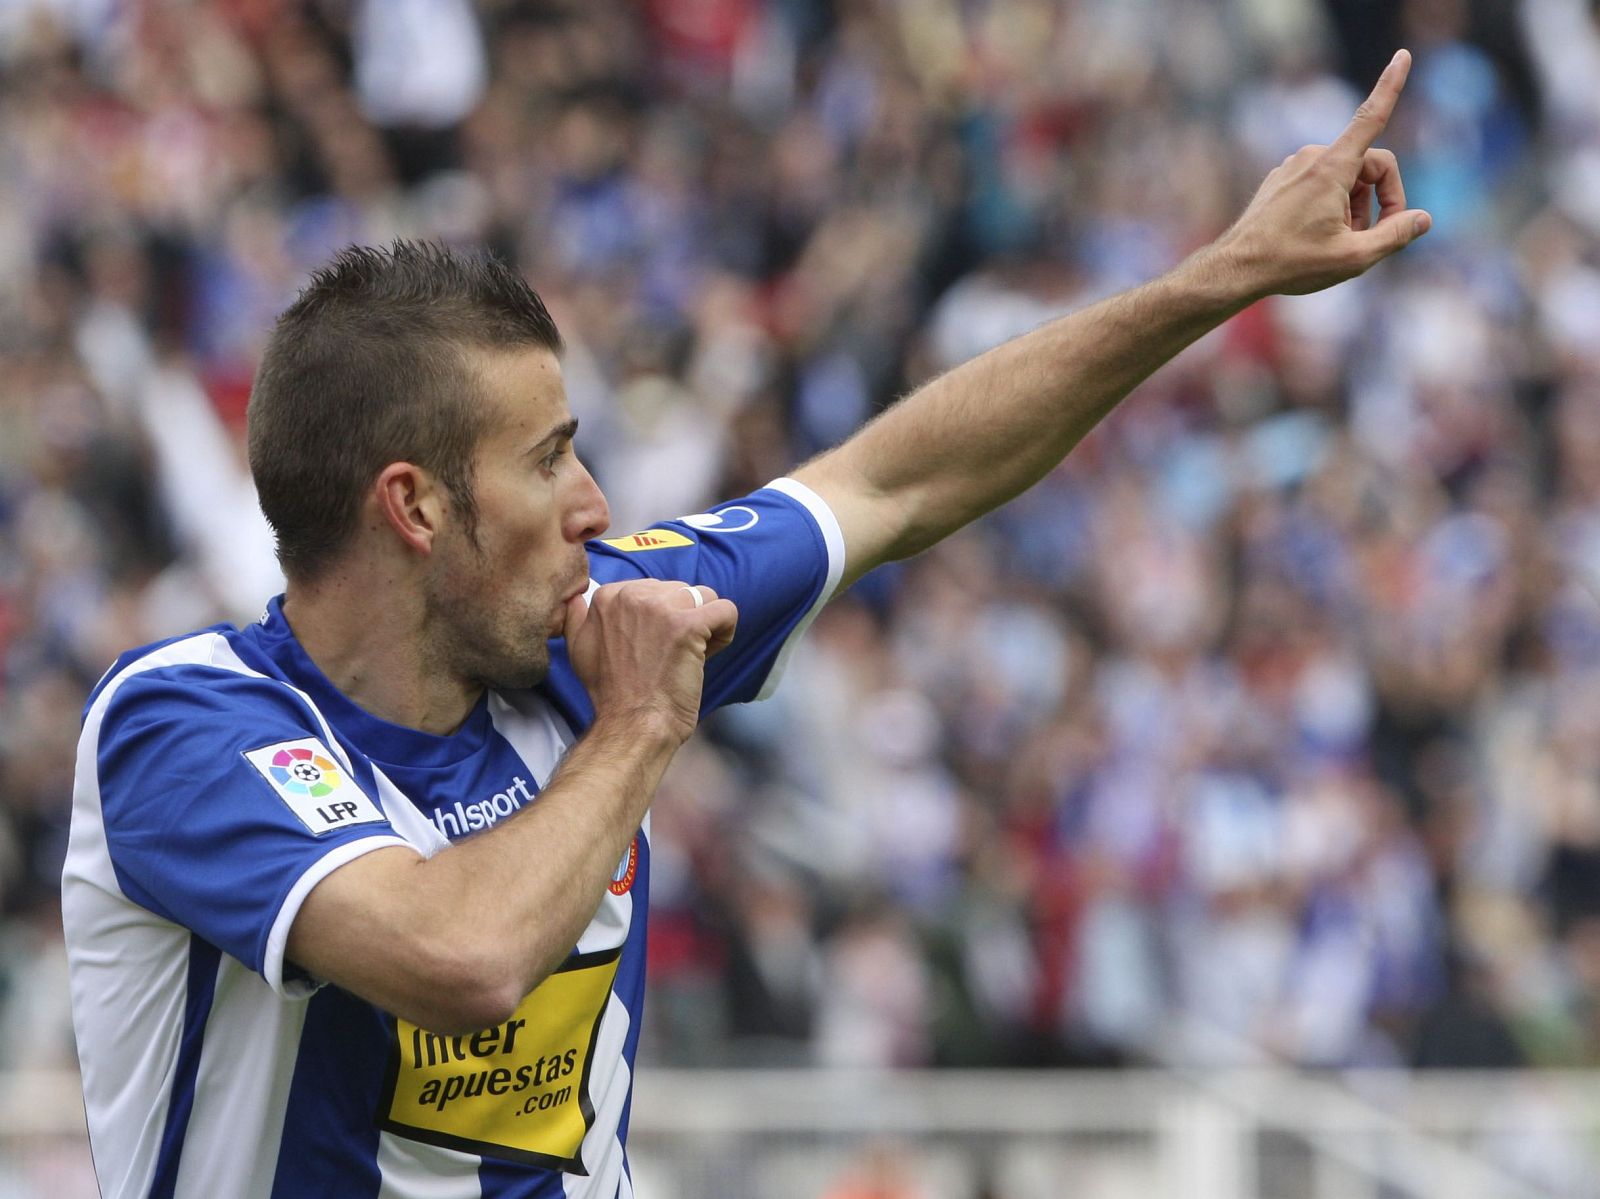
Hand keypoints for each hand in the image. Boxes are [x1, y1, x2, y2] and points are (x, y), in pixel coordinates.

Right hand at [562, 580, 737, 744]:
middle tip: (672, 654)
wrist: (631, 724)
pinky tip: (711, 653)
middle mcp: (632, 595)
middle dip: (684, 618)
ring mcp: (661, 608)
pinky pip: (726, 610)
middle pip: (680, 590)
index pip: (654, 588)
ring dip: (706, 624)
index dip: (661, 617)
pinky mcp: (688, 625)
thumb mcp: (579, 649)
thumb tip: (580, 598)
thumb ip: (579, 618)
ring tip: (694, 653)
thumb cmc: (611, 694)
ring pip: (705, 596)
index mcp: (607, 596)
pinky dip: (726, 631)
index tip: (654, 644)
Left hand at [1213, 49, 1431, 298]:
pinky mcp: (1281, 180)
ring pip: (1346, 178)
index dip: (1391, 86)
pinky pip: (1321, 184)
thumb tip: (1424, 219)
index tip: (1402, 55)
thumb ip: (1394, 236)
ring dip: (1355, 207)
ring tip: (1340, 242)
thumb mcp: (1353, 257)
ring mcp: (1293, 167)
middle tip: (1375, 238)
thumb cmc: (1291, 263)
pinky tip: (1317, 236)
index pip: (1371, 117)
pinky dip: (1331, 206)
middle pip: (1370, 165)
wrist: (1235, 269)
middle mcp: (1312, 157)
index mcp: (1332, 167)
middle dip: (1381, 200)